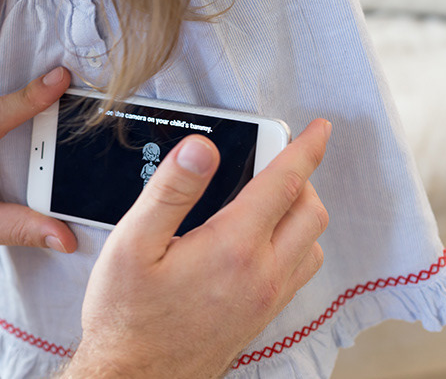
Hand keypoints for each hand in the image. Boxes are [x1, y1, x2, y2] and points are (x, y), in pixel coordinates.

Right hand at [67, 120, 330, 377]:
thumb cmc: (127, 317)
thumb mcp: (133, 243)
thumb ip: (171, 190)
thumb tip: (202, 149)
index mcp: (232, 249)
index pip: (284, 184)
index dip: (304, 149)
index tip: (318, 129)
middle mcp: (261, 275)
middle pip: (310, 212)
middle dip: (302, 177)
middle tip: (275, 160)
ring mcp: (266, 300)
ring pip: (312, 243)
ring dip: (302, 212)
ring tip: (270, 197)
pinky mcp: (262, 317)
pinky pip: (299, 271)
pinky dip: (296, 243)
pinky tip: (264, 241)